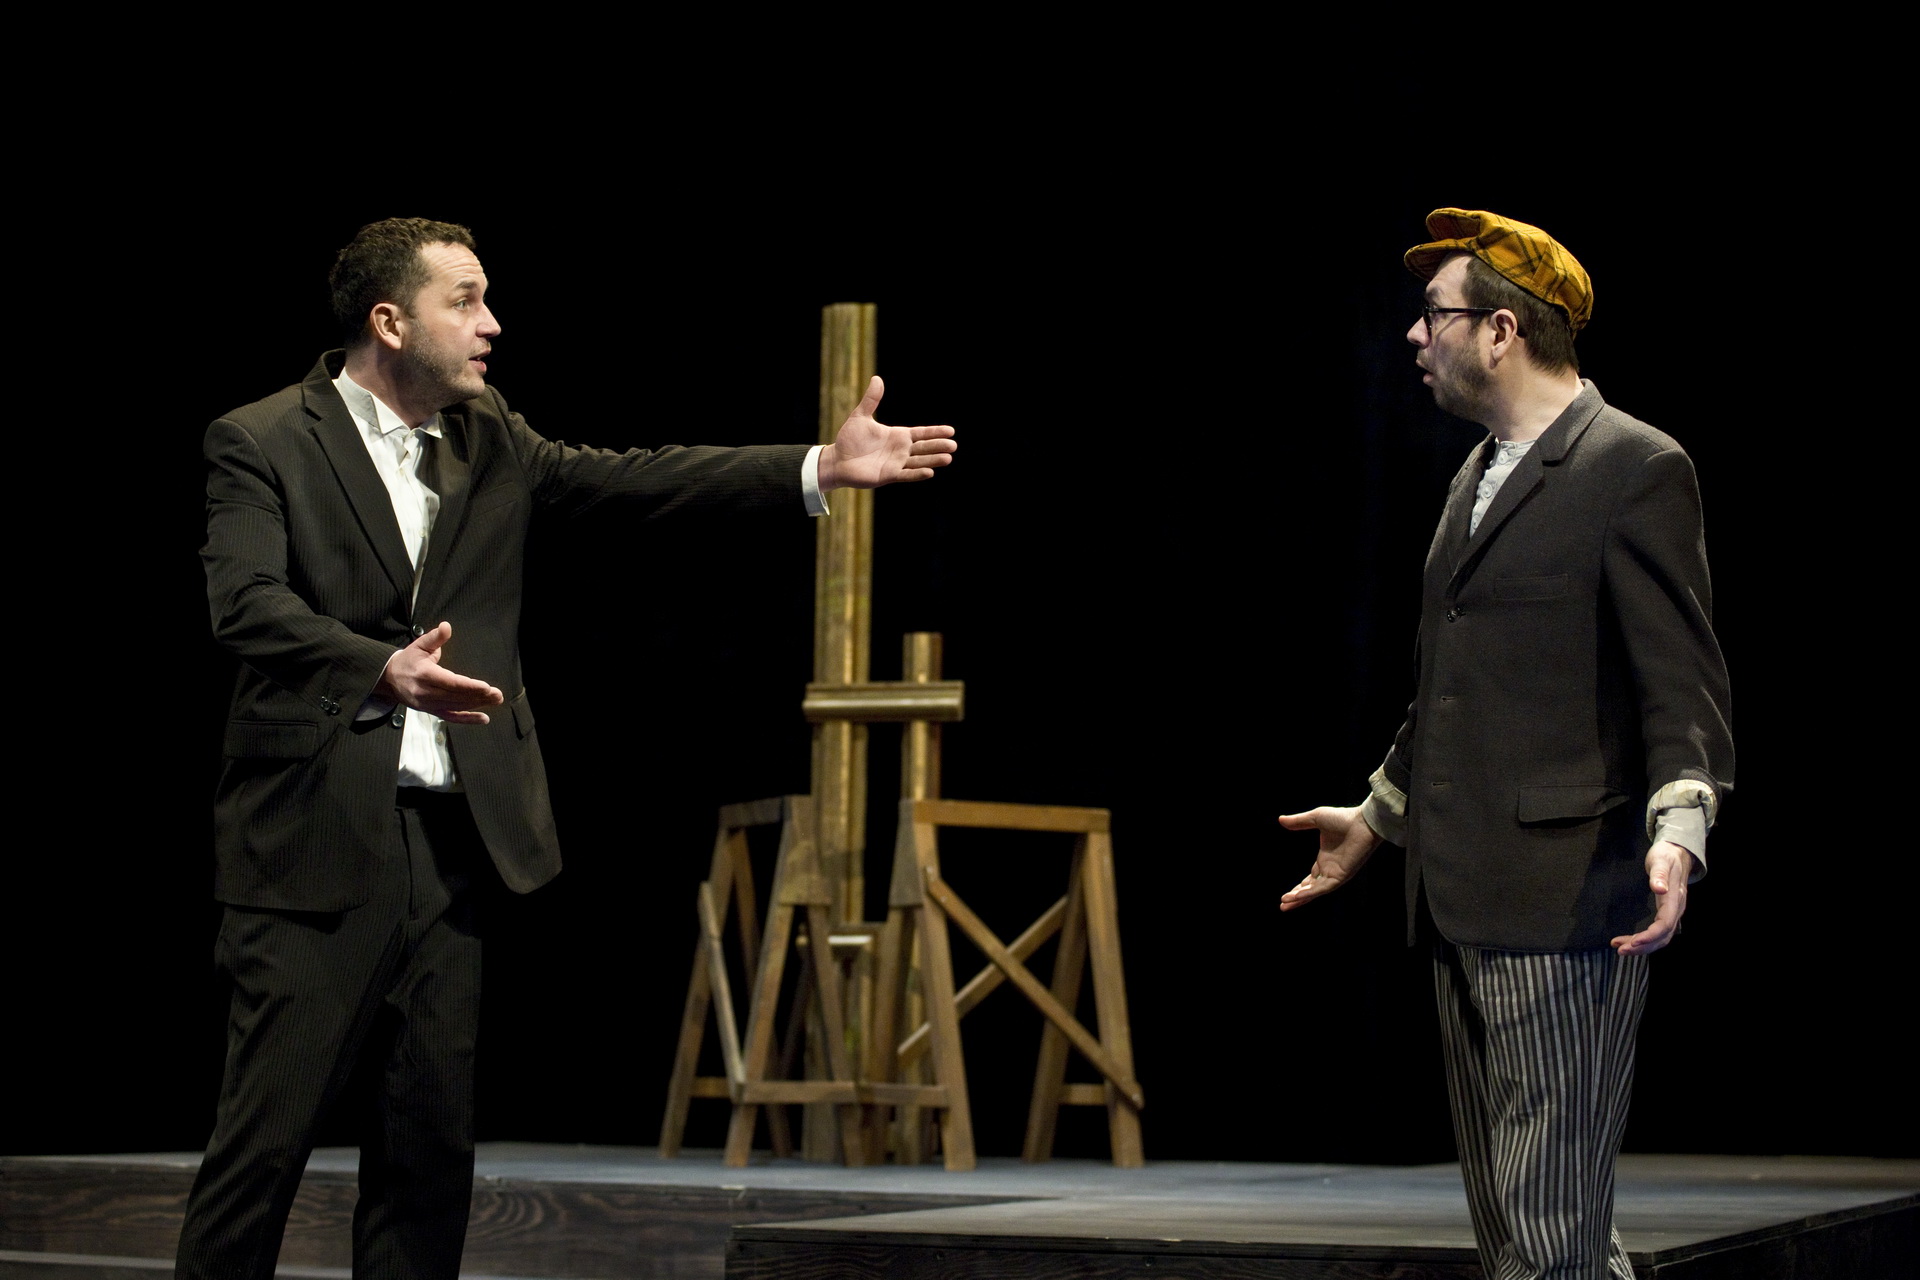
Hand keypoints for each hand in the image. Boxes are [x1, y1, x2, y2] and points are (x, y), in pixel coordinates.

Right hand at [375, 621, 504, 724]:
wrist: (389, 680)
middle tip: (498, 694)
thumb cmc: (408, 660)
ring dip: (478, 705)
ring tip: (496, 700)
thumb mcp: (418, 645)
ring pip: (456, 706)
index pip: (449, 682)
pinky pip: (451, 717)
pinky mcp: (431, 711)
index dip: (468, 686)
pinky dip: (468, 719)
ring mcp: (428, 704)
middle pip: (456, 696)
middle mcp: (425, 692)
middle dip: (478, 696)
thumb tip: (447, 626)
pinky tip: (484, 718)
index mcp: (423, 674)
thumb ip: (434, 637)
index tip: (486, 686)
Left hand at [817, 376, 955, 490]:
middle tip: (953, 445)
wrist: (837, 460)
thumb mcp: (860, 416)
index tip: (951, 430)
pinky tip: (930, 472)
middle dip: (938, 446)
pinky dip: (917, 474)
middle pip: (924, 448)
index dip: (935, 432)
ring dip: (933, 460)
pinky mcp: (888, 476)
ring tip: (948, 459)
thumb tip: (877, 378)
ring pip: (919, 462)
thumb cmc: (849, 439)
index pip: (921, 433)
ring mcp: (896, 463)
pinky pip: (906, 475)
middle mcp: (900, 450)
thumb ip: (871, 399)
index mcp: (897, 436)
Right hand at [1277, 806, 1381, 910]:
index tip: (1286, 895)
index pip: (1310, 879)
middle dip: (1297, 897)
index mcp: (1325, 859)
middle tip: (1282, 905)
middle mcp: (1330, 869)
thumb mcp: (1316, 818)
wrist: (1362, 822)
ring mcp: (1335, 874)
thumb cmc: (1343, 819)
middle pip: (1311, 889)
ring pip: (1315, 891)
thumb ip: (1298, 822)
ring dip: (1300, 898)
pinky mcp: (1341, 876)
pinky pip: (1323, 888)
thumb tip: (1280, 819)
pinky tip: (1296, 897)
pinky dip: (1310, 893)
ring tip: (1284, 905)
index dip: (1298, 887)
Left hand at [1612, 840, 1693, 954]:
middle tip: (1620, 949)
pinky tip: (1629, 940)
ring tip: (1620, 948)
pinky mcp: (1666, 913)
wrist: (1676, 853)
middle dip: (1642, 946)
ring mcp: (1672, 913)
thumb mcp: (1661, 860)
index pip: (1665, 924)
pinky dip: (1644, 940)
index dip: (1650, 936)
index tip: (1633, 942)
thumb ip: (1659, 874)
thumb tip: (1659, 888)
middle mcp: (1676, 909)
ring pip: (1660, 938)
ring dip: (1642, 946)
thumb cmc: (1666, 856)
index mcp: (1675, 898)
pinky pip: (1657, 933)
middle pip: (1662, 936)